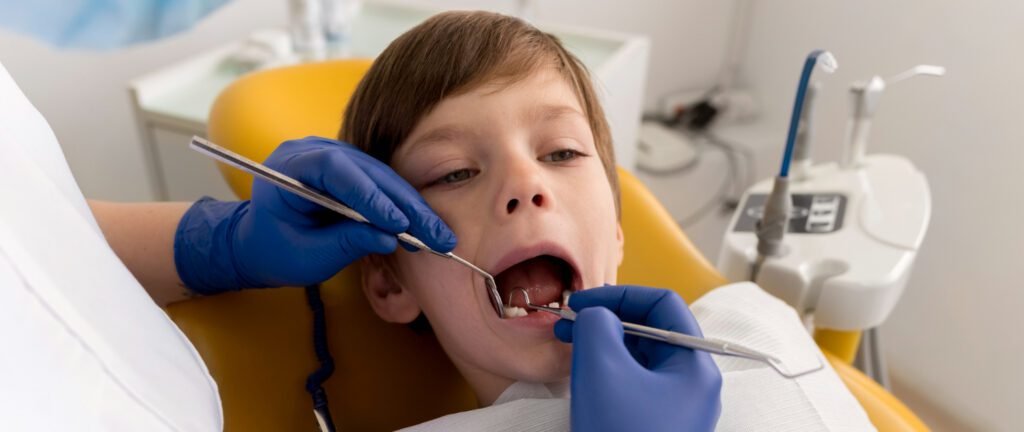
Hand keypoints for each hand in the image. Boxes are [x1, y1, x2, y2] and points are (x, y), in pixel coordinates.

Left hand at [174, 136, 455, 292]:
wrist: (261, 242)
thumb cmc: (274, 250)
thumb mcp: (305, 255)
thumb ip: (343, 244)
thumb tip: (388, 239)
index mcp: (289, 165)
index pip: (335, 170)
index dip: (369, 195)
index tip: (397, 223)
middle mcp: (316, 151)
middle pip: (368, 171)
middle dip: (404, 205)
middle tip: (434, 234)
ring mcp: (337, 157)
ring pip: (383, 177)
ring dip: (412, 207)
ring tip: (439, 236)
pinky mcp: (354, 170)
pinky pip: (383, 185)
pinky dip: (405, 207)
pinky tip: (425, 228)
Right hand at [554, 285, 721, 431]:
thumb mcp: (602, 368)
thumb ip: (598, 324)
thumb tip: (596, 314)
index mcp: (695, 365)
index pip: (663, 305)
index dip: (620, 295)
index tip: (582, 303)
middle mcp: (694, 384)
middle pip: (653, 331)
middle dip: (608, 320)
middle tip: (569, 322)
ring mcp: (678, 408)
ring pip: (642, 358)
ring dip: (605, 345)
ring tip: (570, 346)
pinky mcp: (660, 426)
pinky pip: (636, 384)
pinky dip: (609, 371)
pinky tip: (583, 375)